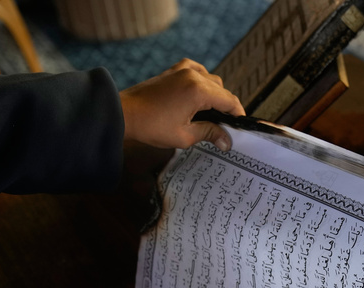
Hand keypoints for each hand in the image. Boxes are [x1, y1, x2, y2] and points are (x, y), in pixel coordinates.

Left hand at [119, 59, 244, 150]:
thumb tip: (226, 141)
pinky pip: (195, 69)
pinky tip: (199, 91)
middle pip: (221, 90)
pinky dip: (202, 79)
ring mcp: (182, 71)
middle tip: (224, 125)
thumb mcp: (184, 136)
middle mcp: (193, 76)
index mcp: (199, 91)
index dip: (238, 114)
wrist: (123, 114)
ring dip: (214, 94)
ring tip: (211, 112)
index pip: (229, 100)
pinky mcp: (172, 71)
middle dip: (226, 107)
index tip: (240, 127)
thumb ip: (209, 134)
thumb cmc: (151, 126)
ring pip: (210, 79)